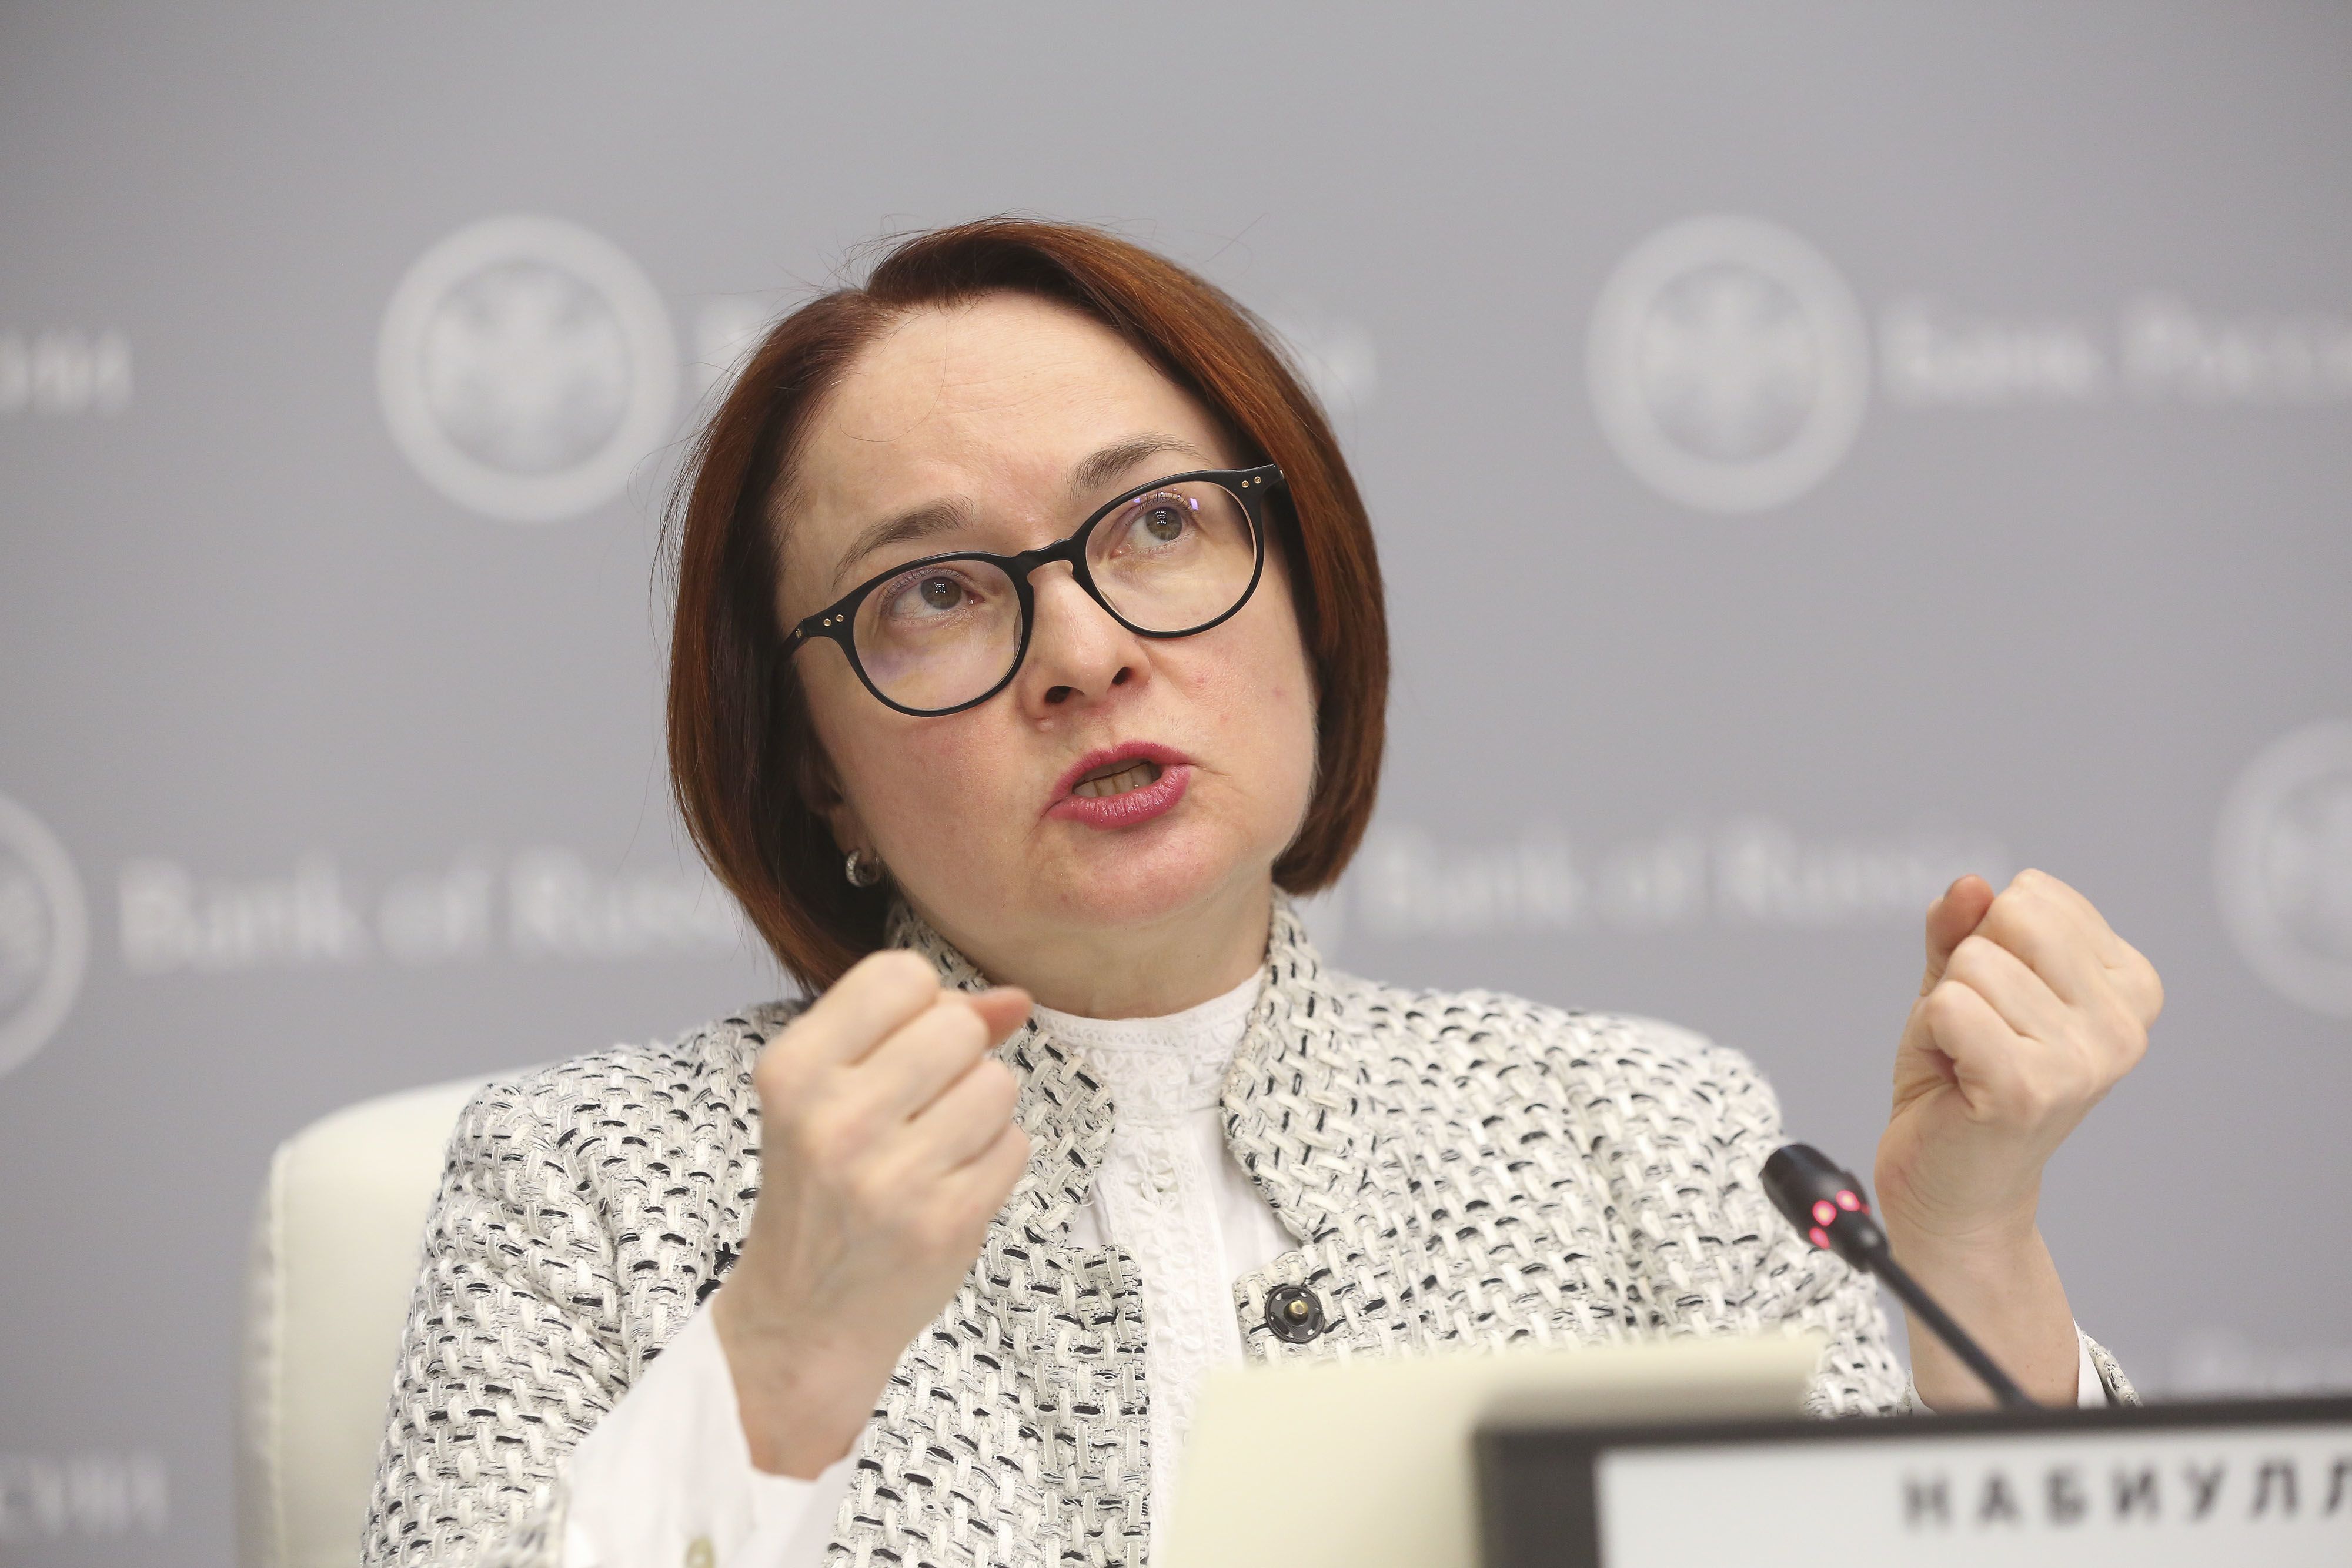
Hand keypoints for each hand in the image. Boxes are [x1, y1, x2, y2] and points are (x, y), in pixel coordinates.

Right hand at [712, 950, 1032, 1475]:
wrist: (804, 1317)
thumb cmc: (824, 1187)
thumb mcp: (833, 1092)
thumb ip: (920, 1026)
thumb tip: (1016, 999)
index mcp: (793, 1070)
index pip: (900, 974)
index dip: (922, 1006)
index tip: (899, 1050)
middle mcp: (833, 1120)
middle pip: (959, 1028)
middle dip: (957, 1061)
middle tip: (917, 1111)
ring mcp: (889, 1177)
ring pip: (997, 1084)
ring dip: (981, 1113)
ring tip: (933, 1151)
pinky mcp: (943, 1224)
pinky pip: (1015, 1145)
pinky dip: (994, 1162)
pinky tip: (948, 1188)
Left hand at [1873, 869, 2160, 1405]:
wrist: (1953, 1190)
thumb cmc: (1961, 1083)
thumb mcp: (1959, 986)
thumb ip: (1962, 929)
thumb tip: (1971, 885)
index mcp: (2127, 986)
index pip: (2035, 895)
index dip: (1988, 942)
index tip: (1999, 1007)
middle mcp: (2123, 1023)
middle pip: (2008, 917)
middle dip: (1967, 969)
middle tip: (1975, 1034)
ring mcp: (2084, 1060)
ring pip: (1972, 963)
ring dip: (1946, 1011)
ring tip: (1967, 1063)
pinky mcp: (2032, 1090)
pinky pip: (1948, 1006)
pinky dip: (1931, 1036)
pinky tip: (1957, 1083)